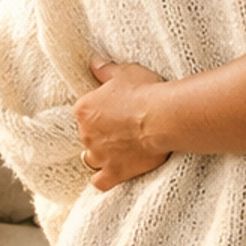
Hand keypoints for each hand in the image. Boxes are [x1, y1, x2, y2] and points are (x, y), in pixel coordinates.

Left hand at [75, 59, 170, 189]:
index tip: (112, 108)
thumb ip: (104, 70)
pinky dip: (103, 178)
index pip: (83, 111)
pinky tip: (112, 171)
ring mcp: (99, 155)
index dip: (98, 110)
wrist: (162, 116)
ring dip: (99, 154)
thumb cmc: (143, 90)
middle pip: (86, 135)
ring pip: (89, 159)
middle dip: (100, 132)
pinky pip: (100, 182)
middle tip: (120, 126)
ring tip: (115, 148)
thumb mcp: (124, 72)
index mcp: (84, 109)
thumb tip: (93, 64)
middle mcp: (86, 134)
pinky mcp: (114, 172)